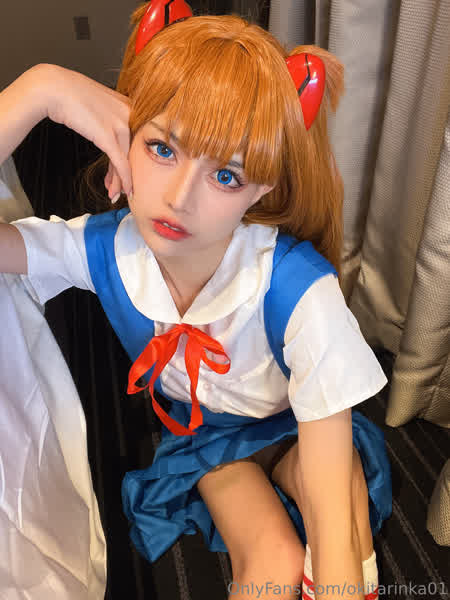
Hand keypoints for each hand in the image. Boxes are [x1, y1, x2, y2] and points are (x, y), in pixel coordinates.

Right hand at [40, 64, 131, 197]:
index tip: (127, 173)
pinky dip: (122, 180)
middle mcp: (130, 114)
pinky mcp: (108, 136)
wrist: (54, 88)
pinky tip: (120, 191)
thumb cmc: (71, 95)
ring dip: (120, 182)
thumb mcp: (99, 104)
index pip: (136, 139)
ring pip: (127, 161)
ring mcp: (120, 125)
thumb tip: (110, 131)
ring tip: (114, 194)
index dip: (132, 159)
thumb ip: (111, 116)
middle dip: (126, 174)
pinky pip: (120, 164)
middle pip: (134, 152)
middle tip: (122, 189)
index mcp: (129, 105)